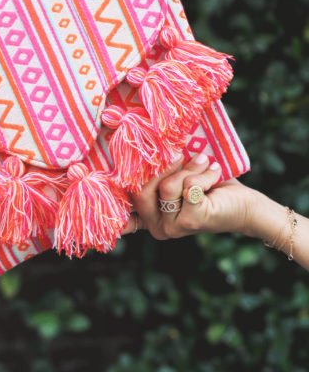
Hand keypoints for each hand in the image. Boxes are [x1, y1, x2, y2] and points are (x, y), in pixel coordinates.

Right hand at [125, 153, 252, 239]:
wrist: (245, 205)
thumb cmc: (209, 188)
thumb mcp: (179, 179)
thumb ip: (161, 172)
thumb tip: (148, 144)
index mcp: (149, 218)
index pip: (130, 196)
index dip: (127, 180)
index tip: (131, 160)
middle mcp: (157, 227)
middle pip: (141, 192)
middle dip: (162, 168)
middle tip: (179, 154)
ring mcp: (173, 227)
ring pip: (167, 187)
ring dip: (190, 168)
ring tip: (204, 162)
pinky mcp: (191, 222)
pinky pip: (189, 187)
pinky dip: (204, 175)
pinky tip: (214, 171)